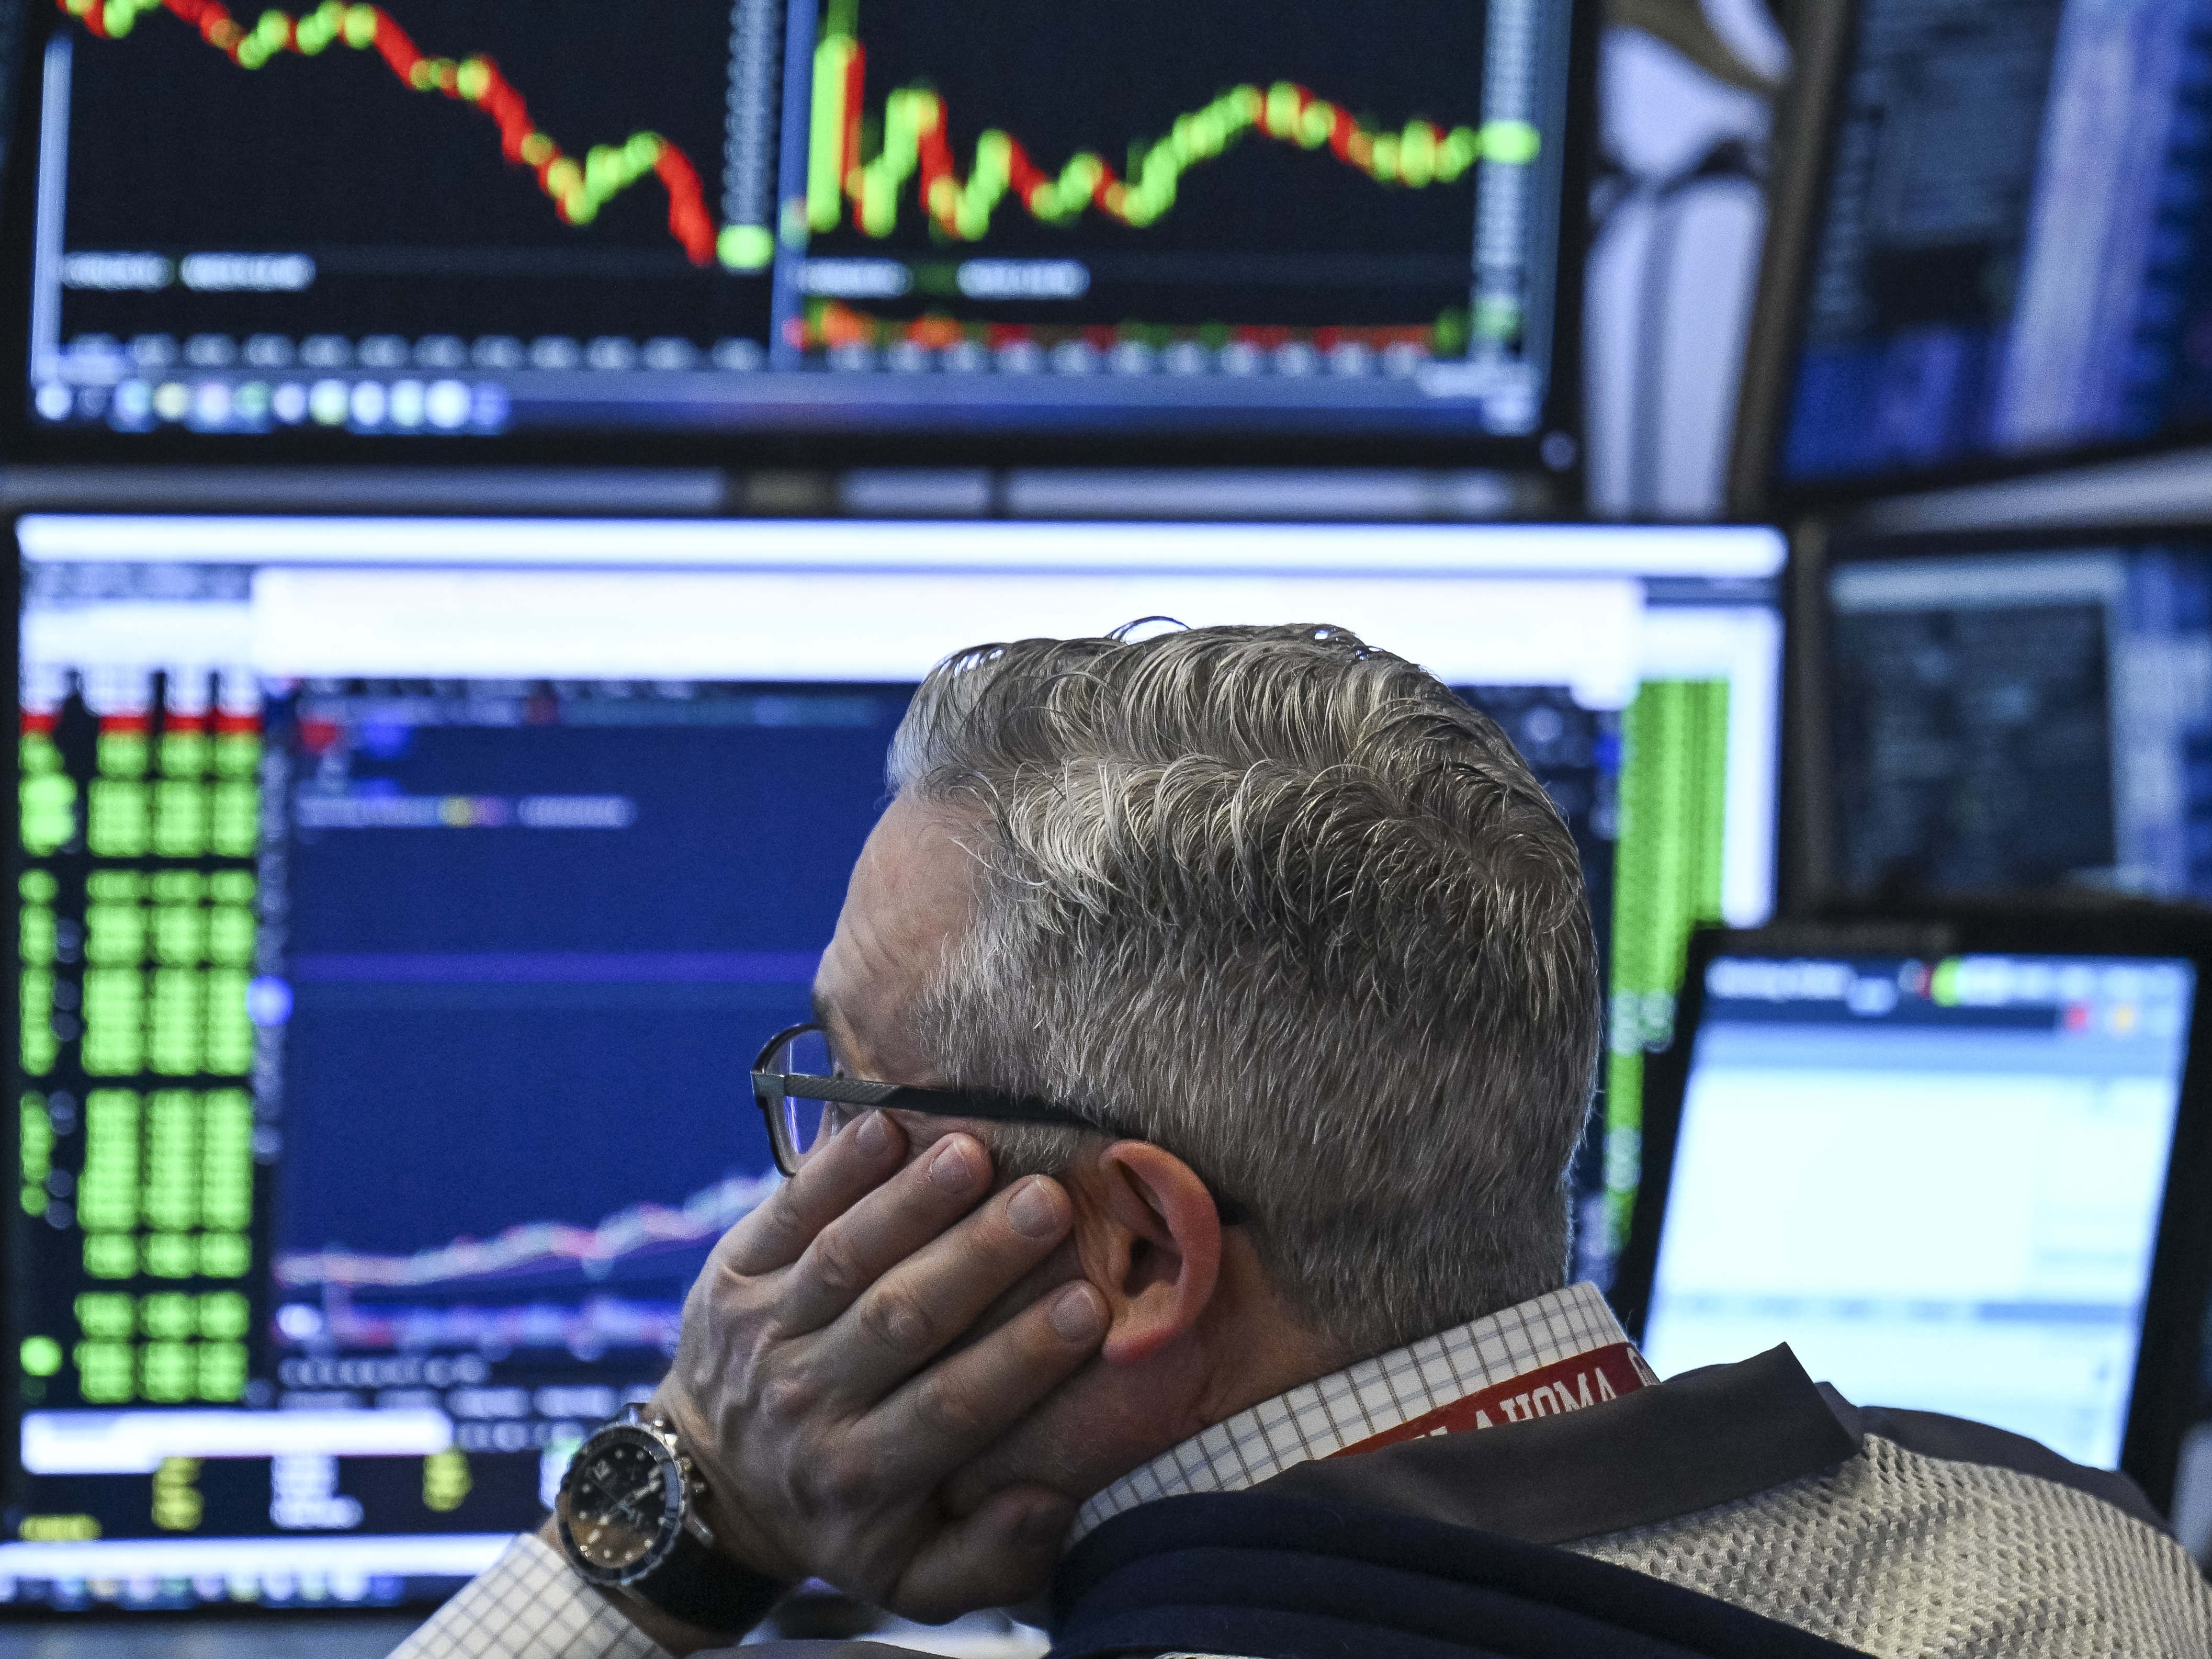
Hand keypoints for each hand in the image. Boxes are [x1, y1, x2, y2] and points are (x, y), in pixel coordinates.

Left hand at [655, 1109, 1107, 1621]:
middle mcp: (808, 1403)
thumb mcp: (913, 1578)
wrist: (710, 1488)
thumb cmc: (844, 1519)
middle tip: (1050, 1201)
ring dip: (911, 1201)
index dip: (1022, 1358)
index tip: (1089, 1306)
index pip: (952, 1406)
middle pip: (901, 1320)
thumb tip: (1050, 1500)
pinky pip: (785, 1216)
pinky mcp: (731, 1277)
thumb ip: (992, 1558)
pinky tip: (884, 1124)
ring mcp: (763, 1334)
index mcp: (862, 1476)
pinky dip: (832, 1171)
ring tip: (976, 1150)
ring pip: (844, 1259)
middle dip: (978, 1257)